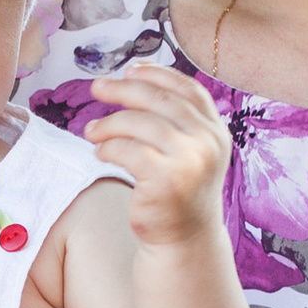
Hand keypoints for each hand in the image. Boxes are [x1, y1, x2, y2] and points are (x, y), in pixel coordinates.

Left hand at [82, 66, 230, 247]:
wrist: (184, 238)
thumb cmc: (178, 190)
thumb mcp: (188, 149)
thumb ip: (174, 119)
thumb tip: (134, 76)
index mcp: (215, 130)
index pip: (188, 89)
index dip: (157, 74)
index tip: (130, 69)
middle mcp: (208, 142)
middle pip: (160, 100)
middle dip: (124, 89)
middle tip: (97, 87)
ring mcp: (189, 161)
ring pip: (140, 123)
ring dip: (109, 123)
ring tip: (92, 131)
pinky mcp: (166, 180)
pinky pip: (127, 150)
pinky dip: (108, 147)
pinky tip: (100, 152)